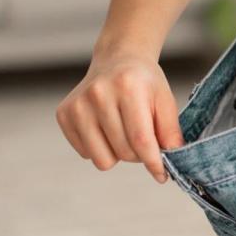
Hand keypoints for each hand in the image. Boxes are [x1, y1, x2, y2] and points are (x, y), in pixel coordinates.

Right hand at [56, 52, 185, 183]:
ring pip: (102, 160)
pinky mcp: (64, 114)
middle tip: (141, 136)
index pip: (141, 139)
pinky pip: (85, 154)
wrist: (117, 60)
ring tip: (122, 131)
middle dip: (138, 154)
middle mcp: (98, 94)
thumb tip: (172, 159)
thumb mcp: (165, 100)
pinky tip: (105, 127)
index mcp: (127, 87)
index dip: (154, 162)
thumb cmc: (144, 83)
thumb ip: (170, 131)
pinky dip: (99, 148)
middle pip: (124, 152)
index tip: (162, 175)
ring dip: (117, 153)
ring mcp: (77, 104)